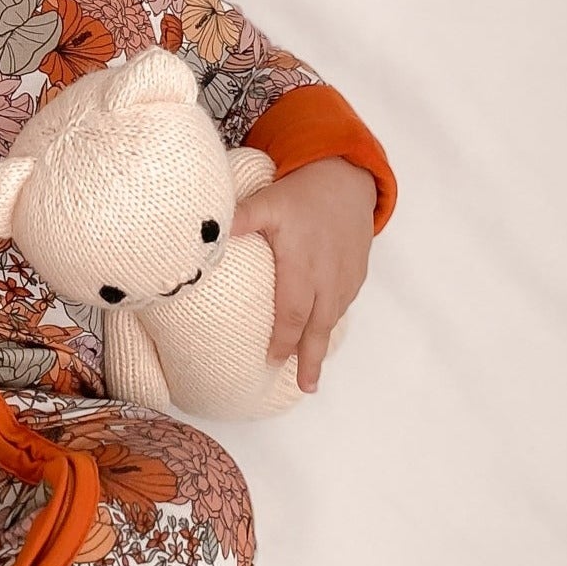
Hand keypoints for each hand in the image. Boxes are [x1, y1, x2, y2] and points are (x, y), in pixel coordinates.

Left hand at [230, 157, 375, 393]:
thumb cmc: (301, 192)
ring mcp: (345, 277)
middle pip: (317, 327)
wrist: (346, 178)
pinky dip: (331, 323)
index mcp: (302, 266)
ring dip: (321, 345)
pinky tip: (321, 334)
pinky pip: (343, 305)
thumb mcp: (267, 202)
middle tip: (305, 387)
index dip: (283, 338)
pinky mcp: (356, 273)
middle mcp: (327, 278)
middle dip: (309, 358)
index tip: (272, 359)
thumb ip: (240, 218)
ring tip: (311, 372)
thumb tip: (210, 234)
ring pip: (332, 318)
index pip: (292, 312)